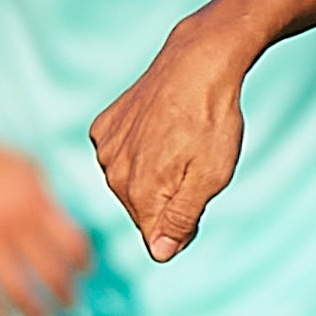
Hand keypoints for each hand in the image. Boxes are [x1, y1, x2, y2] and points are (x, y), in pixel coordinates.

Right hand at [0, 130, 84, 315]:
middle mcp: (15, 223)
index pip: (72, 241)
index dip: (83, 262)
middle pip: (51, 271)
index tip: (85, 272)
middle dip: (66, 293)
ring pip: (20, 289)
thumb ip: (45, 198)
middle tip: (70, 304)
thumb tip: (63, 225)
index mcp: (36, 202)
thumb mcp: (26, 169)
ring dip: (36, 310)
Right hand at [88, 26, 248, 262]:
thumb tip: (160, 253)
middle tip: (195, 165)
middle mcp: (114, 175)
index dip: (182, 228)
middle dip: (168, 200)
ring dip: (153, 174)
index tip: (200, 200)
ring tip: (179, 142)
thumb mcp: (210, 177)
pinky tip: (159, 128)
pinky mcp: (103, 127)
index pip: (156, 240)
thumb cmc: (211, 120)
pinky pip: (120, 155)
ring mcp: (105, 149)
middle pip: (143, 212)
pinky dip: (139, 149)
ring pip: (130, 184)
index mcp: (141, 194)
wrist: (196, 61)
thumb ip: (182, 220)